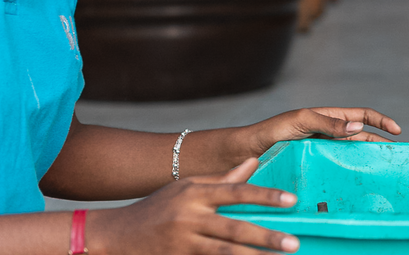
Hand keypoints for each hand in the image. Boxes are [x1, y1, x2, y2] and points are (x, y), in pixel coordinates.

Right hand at [88, 159, 299, 254]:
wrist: (115, 234)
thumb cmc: (157, 206)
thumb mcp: (187, 186)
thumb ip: (222, 178)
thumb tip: (255, 162)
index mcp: (196, 193)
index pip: (237, 192)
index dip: (265, 195)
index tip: (291, 200)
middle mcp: (190, 218)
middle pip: (234, 229)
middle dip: (266, 238)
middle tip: (293, 243)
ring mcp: (183, 243)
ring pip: (224, 253)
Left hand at [234, 107, 400, 162]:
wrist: (248, 151)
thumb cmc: (273, 130)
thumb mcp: (302, 120)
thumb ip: (329, 123)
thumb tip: (359, 127)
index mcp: (330, 117)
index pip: (363, 115)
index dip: (382, 121)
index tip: (397, 132)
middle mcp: (330, 133)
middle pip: (362, 137)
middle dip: (380, 143)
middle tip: (395, 157)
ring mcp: (324, 150)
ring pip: (352, 154)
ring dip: (367, 160)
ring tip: (380, 171)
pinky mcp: (316, 166)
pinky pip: (338, 169)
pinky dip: (350, 174)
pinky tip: (355, 184)